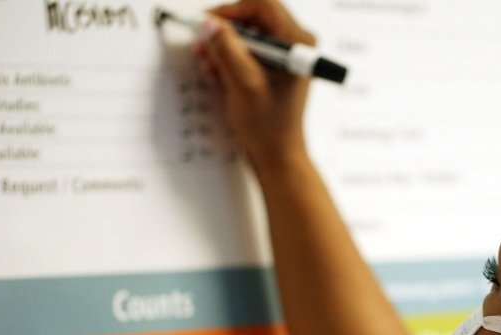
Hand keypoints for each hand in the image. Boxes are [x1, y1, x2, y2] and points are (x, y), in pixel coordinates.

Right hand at [197, 0, 315, 172]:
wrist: (277, 155)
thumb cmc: (269, 125)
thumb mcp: (244, 83)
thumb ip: (227, 49)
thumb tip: (209, 24)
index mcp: (298, 42)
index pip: (262, 6)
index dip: (231, 11)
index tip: (207, 23)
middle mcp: (294, 45)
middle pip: (252, 19)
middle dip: (224, 32)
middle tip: (203, 46)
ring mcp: (283, 57)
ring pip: (246, 36)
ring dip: (222, 48)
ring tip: (208, 66)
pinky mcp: (272, 69)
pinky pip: (246, 53)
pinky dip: (228, 61)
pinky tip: (216, 76)